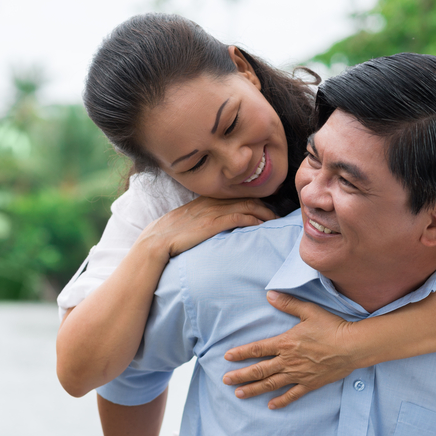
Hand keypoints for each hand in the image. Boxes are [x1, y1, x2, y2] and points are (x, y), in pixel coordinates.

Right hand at [139, 196, 276, 261]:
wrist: (156, 241)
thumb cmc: (171, 234)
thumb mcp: (189, 221)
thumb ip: (204, 219)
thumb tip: (217, 226)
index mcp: (207, 200)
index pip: (237, 195)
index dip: (255, 200)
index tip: (268, 207)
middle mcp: (212, 202)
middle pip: (246, 198)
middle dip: (265, 205)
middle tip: (278, 215)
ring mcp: (212, 212)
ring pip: (245, 206)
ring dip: (264, 213)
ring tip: (275, 221)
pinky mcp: (211, 224)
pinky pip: (237, 218)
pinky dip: (252, 220)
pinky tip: (260, 226)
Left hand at [222, 291, 357, 408]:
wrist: (352, 346)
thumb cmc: (331, 327)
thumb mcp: (308, 311)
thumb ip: (288, 303)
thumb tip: (270, 294)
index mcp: (285, 343)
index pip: (257, 349)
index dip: (241, 353)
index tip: (227, 357)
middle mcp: (288, 361)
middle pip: (259, 370)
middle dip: (240, 376)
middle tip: (226, 380)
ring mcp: (298, 374)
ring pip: (271, 384)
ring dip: (254, 389)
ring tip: (239, 394)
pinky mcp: (310, 383)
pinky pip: (292, 395)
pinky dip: (281, 401)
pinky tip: (271, 406)